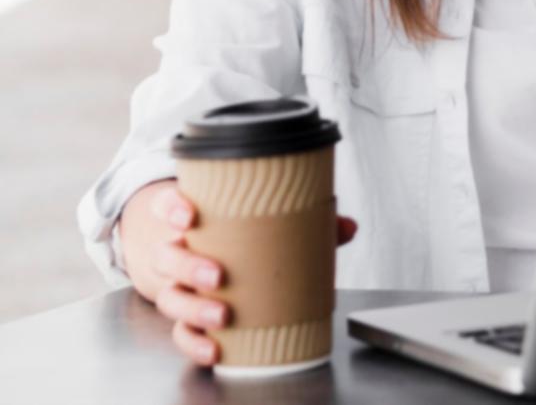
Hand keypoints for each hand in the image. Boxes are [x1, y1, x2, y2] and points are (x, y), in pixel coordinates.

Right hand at [118, 179, 357, 366]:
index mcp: (196, 221)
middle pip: (167, 256)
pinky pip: (181, 332)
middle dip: (189, 266)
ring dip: (193, 307)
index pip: (168, 207)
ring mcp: (179, 286)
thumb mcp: (271, 224)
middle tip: (218, 275)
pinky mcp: (186, 316)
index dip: (171, 209)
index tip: (188, 216)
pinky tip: (215, 348)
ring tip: (223, 315)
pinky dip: (194, 342)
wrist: (216, 264)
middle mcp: (179, 252)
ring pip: (170, 296)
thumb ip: (310, 223)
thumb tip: (348, 227)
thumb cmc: (245, 238)